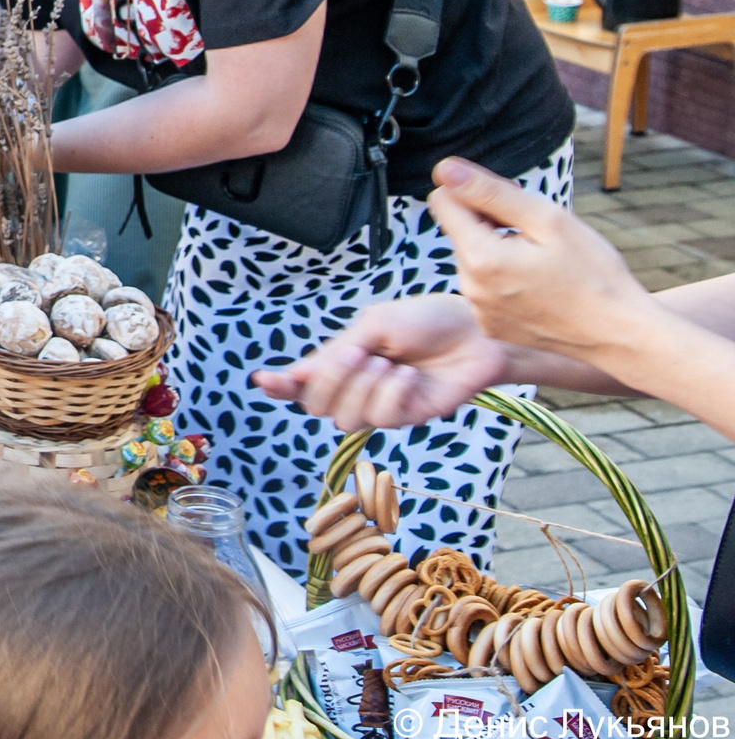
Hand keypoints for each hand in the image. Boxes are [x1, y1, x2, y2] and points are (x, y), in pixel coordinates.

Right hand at [251, 294, 509, 431]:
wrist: (475, 334)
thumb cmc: (426, 320)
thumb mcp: (374, 326)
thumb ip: (335, 352)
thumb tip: (295, 374)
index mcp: (343, 360)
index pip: (301, 381)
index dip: (279, 385)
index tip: (263, 380)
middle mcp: (356, 386)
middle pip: (316, 404)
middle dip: (330, 380)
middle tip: (355, 354)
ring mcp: (380, 404)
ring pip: (345, 417)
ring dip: (363, 388)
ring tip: (387, 363)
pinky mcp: (408, 417)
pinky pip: (381, 418)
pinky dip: (391, 394)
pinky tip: (408, 376)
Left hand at [426, 157, 651, 364]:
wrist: (622, 335)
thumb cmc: (594, 273)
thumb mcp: (548, 219)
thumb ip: (490, 191)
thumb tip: (444, 169)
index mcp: (480, 257)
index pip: (444, 201)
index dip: (476, 192)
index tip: (512, 204)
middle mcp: (469, 287)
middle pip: (460, 230)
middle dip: (490, 223)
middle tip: (539, 237)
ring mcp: (479, 311)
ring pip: (473, 258)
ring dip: (498, 251)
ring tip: (543, 264)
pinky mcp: (491, 326)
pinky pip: (484, 287)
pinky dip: (504, 280)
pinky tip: (539, 287)